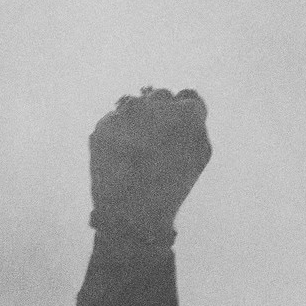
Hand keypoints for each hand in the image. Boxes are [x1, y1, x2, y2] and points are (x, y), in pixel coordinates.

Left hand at [90, 87, 210, 235]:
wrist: (132, 209)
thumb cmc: (172, 186)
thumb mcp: (200, 157)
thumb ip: (197, 127)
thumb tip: (188, 113)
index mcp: (185, 113)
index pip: (189, 98)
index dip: (185, 114)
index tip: (180, 128)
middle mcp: (156, 104)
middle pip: (162, 97)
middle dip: (162, 112)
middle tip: (158, 139)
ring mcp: (127, 112)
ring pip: (136, 105)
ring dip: (139, 119)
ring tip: (137, 148)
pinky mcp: (104, 122)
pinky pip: (115, 119)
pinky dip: (119, 132)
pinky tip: (122, 153)